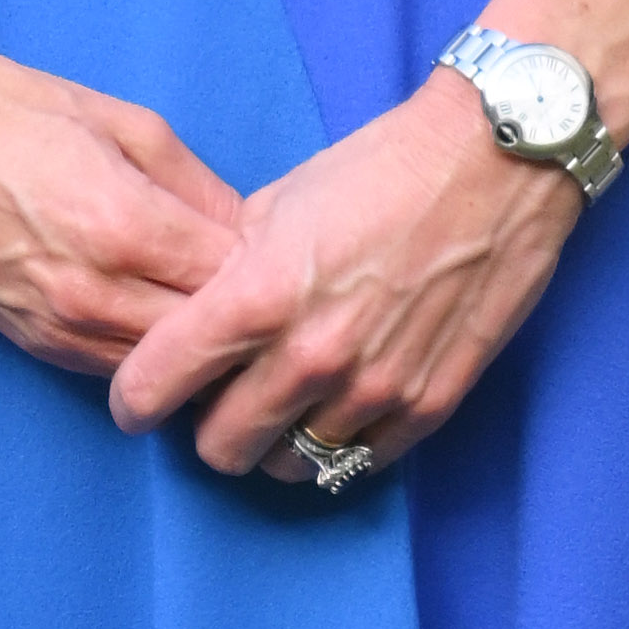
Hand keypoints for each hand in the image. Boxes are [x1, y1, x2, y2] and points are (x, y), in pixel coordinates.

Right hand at [0, 10, 246, 380]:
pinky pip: (110, 368)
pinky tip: (162, 323)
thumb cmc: (3, 108)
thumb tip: (248, 230)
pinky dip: (144, 351)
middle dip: (243, 318)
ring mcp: (55, 324)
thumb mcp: (122, 121)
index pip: (236, 282)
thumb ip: (195, 185)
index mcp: (124, 226)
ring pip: (161, 366)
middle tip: (270, 295)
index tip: (288, 257)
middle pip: (206, 338)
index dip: (271, 271)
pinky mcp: (28, 340)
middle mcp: (91, 291)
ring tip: (222, 316)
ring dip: (195, 346)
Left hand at [108, 69, 582, 483]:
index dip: (136, 400)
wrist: (492, 163)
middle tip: (222, 400)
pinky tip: (340, 406)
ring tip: (288, 403)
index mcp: (257, 299)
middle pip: (220, 448)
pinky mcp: (428, 404)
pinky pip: (360, 462)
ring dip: (278, 440)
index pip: (155, 387)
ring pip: (290, 464)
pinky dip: (340, 442)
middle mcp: (310, 357)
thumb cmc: (381, 171)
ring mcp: (373, 389)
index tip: (140, 399)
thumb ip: (228, 275)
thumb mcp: (274, 206)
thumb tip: (200, 321)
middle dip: (209, 427)